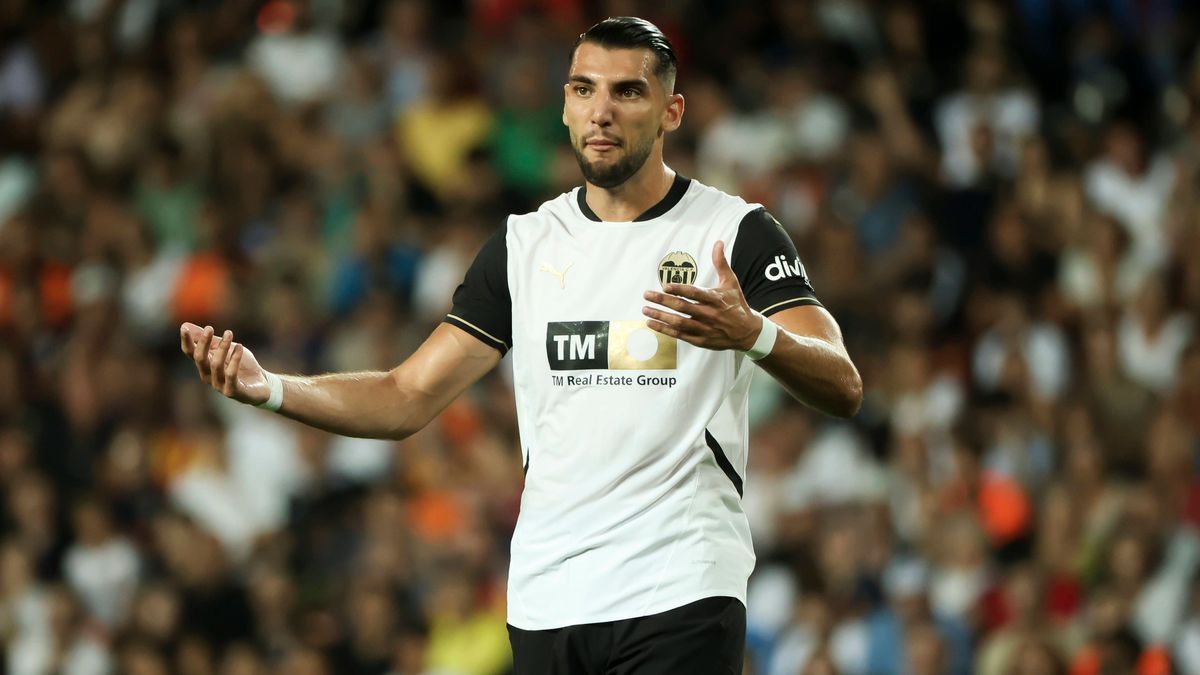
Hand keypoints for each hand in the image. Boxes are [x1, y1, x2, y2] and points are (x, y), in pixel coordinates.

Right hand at [180, 322, 269, 404]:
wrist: (261, 383)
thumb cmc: (241, 364)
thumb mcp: (225, 348)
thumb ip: (209, 339)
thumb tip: (185, 324)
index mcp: (204, 365)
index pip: (190, 353)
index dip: (186, 341)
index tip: (185, 327)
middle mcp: (208, 376)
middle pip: (200, 358)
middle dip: (203, 343)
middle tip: (209, 328)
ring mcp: (219, 385)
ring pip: (215, 365)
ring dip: (222, 347)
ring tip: (229, 333)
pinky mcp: (232, 391)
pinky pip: (231, 374)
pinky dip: (235, 359)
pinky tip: (239, 347)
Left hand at [642, 241, 761, 350]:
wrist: (747, 332)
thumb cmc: (736, 304)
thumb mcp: (731, 282)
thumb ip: (721, 263)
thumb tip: (718, 243)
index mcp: (716, 299)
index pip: (695, 293)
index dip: (680, 290)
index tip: (665, 286)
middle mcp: (709, 314)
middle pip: (683, 307)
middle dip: (663, 301)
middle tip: (647, 295)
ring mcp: (704, 329)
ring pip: (679, 323)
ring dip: (660, 316)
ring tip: (645, 310)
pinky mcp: (700, 340)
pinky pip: (680, 335)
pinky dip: (665, 330)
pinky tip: (652, 323)